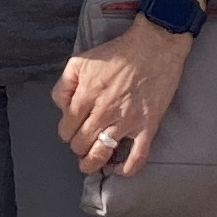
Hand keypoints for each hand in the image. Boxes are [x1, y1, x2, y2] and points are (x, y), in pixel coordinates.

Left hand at [52, 14, 194, 181]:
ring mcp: (126, 122)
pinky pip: (137, 157)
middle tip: (82, 143)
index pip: (66, 129)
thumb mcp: (80, 60)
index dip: (67, 132)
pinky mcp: (148, 126)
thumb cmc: (118, 52)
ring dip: (92, 163)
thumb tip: (61, 105)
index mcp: (85, 98)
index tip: (72, 130)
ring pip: (102, 154)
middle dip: (78, 147)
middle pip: (81, 145)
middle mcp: (103, 113)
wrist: (154, 46)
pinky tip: (120, 170)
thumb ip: (64, 84)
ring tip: (90, 164)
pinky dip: (127, 168)